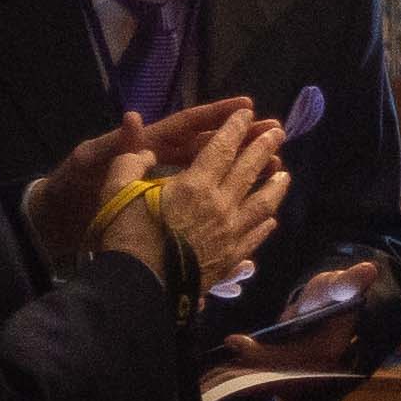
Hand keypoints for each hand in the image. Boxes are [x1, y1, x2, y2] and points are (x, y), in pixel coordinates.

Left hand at [27, 91, 265, 264]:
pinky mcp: (168, 212)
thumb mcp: (89, 162)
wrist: (54, 224)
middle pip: (209, 148)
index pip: (186, 126)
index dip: (215, 116)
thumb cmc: (71, 189)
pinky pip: (206, 205)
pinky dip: (231, 204)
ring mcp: (166, 188)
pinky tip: (255, 208)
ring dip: (244, 171)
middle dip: (242, 139)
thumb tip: (134, 116)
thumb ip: (115, 145)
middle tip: (277, 133)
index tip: (247, 106)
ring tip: (277, 170)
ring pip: (215, 176)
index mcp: (146, 148)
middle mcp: (162, 163)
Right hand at [119, 108, 286, 291]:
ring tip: (284, 173)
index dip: (235, 128)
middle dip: (264, 147)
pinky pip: (255, 236)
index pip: (221, 148)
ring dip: (275, 185)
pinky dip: (265, 224)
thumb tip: (142, 149)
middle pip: (249, 170)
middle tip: (278, 132)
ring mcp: (231, 233)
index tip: (247, 113)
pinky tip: (271, 220)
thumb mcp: (116, 191)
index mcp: (195, 185)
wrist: (139, 287)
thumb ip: (129, 163)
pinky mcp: (232, 258)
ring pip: (262, 203)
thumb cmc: (125, 236)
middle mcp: (221, 205)